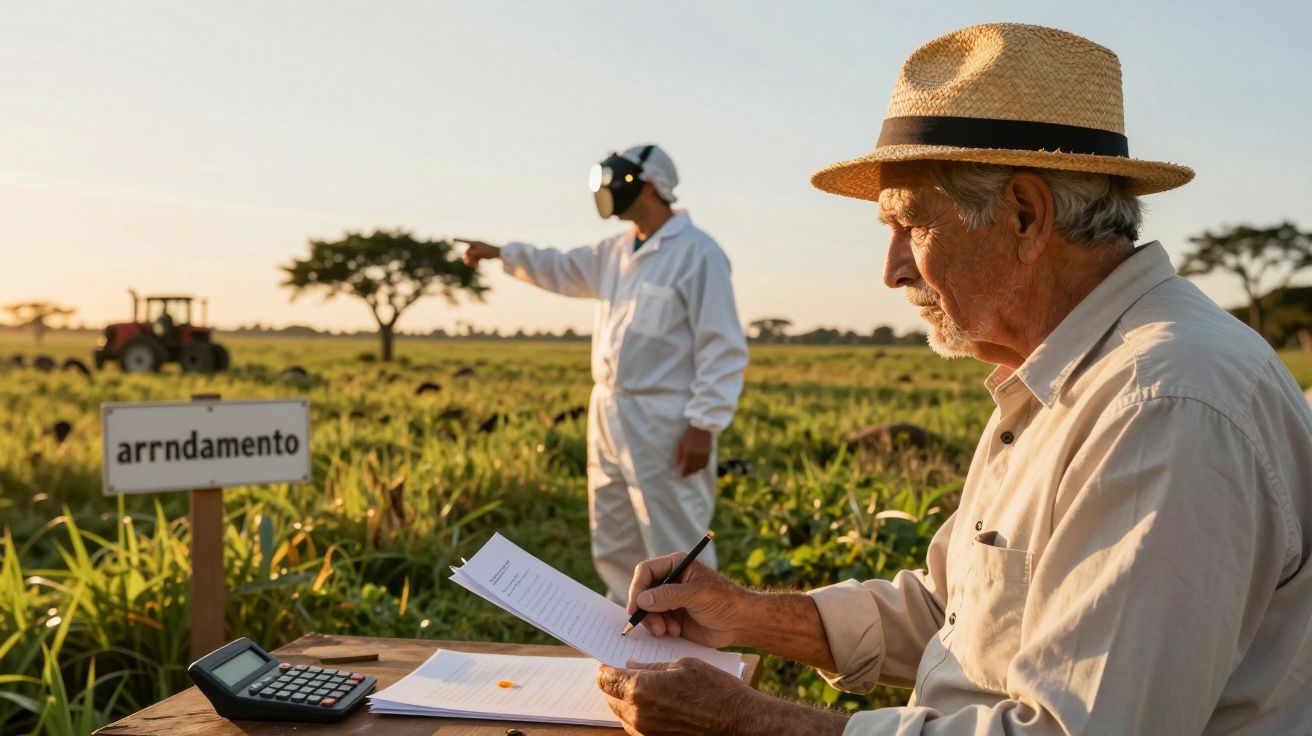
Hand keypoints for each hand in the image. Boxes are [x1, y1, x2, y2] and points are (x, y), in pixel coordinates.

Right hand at [455, 238, 500, 267]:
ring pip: (471, 256)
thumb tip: (466, 256)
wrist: (498, 253)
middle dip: (468, 258)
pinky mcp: (481, 255)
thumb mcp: (478, 253)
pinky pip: (475, 259)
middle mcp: (476, 246)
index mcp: (475, 243)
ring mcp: (478, 250)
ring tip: (474, 266)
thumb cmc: (489, 251)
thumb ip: (470, 254)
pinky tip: (477, 267)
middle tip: (470, 264)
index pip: (465, 241)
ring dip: (471, 261)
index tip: (452, 238)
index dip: (458, 240)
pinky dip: (476, 263)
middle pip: (467, 252)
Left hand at [598, 660, 848, 735]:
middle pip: (609, 696)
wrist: (738, 722)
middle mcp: (638, 714)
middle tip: (626, 670)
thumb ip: (651, 666)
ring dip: (625, 698)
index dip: (605, 667)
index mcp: (641, 688)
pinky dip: (638, 712)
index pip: (606, 678)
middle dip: (614, 682)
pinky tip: (655, 702)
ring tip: (643, 686)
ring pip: (621, 712)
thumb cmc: (715, 689)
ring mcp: (645, 732)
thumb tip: (632, 665)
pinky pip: (635, 725)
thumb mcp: (683, 664)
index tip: (609, 660)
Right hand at [627, 554, 747, 646]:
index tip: (635, 607)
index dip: (637, 588)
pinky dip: (661, 629)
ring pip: (647, 610)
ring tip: (669, 631)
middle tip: (656, 626)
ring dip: (654, 622)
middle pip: (643, 592)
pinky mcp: (673, 618)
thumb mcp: (697, 594)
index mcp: (676, 566)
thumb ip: (669, 595)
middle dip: (646, 610)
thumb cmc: (724, 601)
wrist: (741, 622)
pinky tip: (675, 632)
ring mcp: (670, 601)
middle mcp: (670, 582)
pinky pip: (655, 623)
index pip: (646, 571)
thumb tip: (642, 600)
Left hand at [674, 426, 711, 476]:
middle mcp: (696, 455)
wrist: (701, 428)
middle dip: (688, 473)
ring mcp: (703, 455)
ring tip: (691, 471)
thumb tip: (676, 464)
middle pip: (692, 469)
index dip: (683, 472)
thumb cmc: (689, 435)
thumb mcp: (681, 443)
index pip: (685, 467)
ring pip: (699, 468)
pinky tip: (698, 467)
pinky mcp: (708, 453)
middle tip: (685, 475)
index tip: (681, 475)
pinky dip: (701, 467)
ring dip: (694, 471)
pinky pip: (705, 464)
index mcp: (688, 453)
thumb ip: (678, 454)